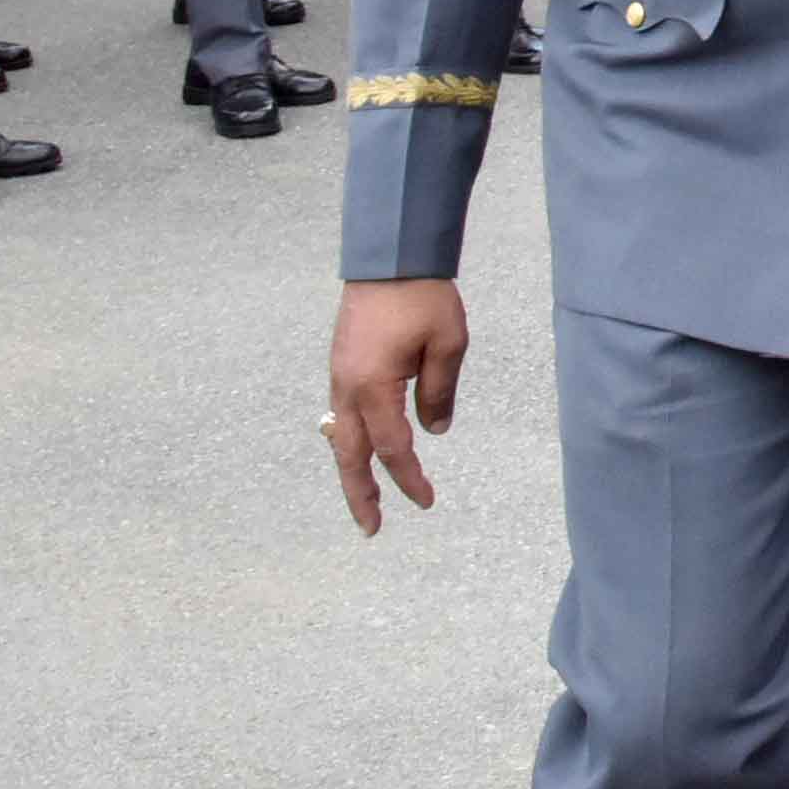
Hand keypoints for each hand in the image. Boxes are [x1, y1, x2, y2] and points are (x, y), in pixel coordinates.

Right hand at [325, 278, 469, 535]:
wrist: (390, 259)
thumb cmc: (423, 299)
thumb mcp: (448, 345)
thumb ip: (439, 393)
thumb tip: (433, 431)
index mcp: (374, 387)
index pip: (392, 448)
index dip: (408, 478)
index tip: (426, 502)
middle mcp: (347, 388)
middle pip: (350, 455)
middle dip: (360, 494)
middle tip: (371, 529)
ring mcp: (339, 377)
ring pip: (341, 437)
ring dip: (351, 470)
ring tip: (364, 500)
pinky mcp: (341, 366)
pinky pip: (343, 415)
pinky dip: (350, 442)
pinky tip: (362, 451)